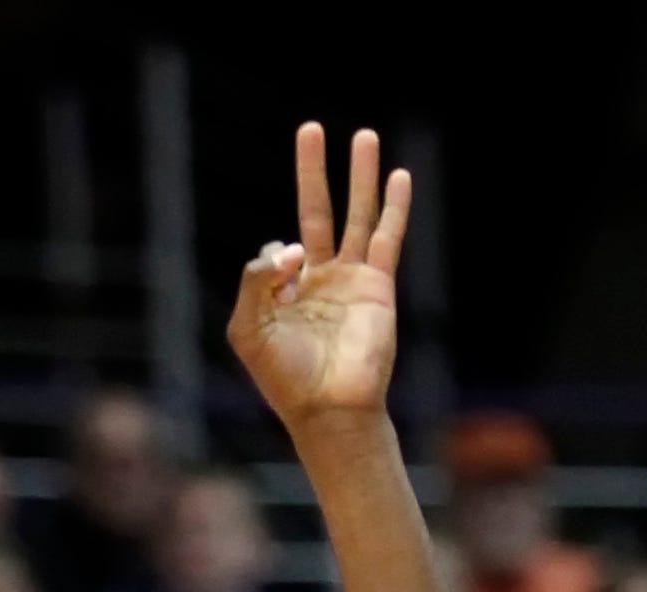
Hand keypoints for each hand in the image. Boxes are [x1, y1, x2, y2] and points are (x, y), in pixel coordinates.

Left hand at [226, 123, 410, 434]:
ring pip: (357, 215)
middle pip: (318, 210)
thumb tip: (291, 245)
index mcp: (286, 291)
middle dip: (313, 171)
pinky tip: (398, 176)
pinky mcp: (378, 286)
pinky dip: (394, 206)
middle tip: (310, 129)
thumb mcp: (248, 328)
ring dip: (360, 176)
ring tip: (363, 136)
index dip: (276, 256)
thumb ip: (253, 280)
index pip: (278, 250)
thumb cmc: (285, 379)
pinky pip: (388, 238)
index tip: (284, 276)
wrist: (329, 409)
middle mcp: (320, 279)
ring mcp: (352, 280)